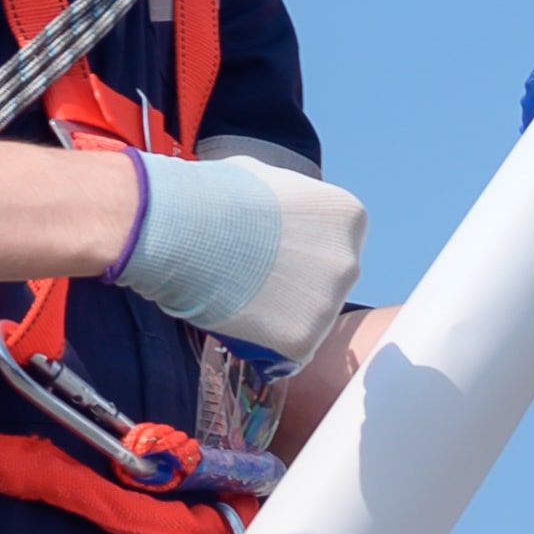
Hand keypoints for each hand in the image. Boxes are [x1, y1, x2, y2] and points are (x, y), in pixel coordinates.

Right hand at [110, 149, 369, 365]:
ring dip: (280, 319)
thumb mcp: (266, 179)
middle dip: (296, 288)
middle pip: (327, 285)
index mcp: (347, 216)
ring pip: (308, 322)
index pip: (333, 244)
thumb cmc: (216, 195)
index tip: (270, 254)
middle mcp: (349, 262)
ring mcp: (328, 305)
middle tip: (253, 283)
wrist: (185, 230)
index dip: (300, 253)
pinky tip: (238, 328)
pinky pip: (287, 353)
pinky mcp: (302, 342)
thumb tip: (277, 209)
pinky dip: (265, 347)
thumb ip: (287, 200)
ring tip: (238, 304)